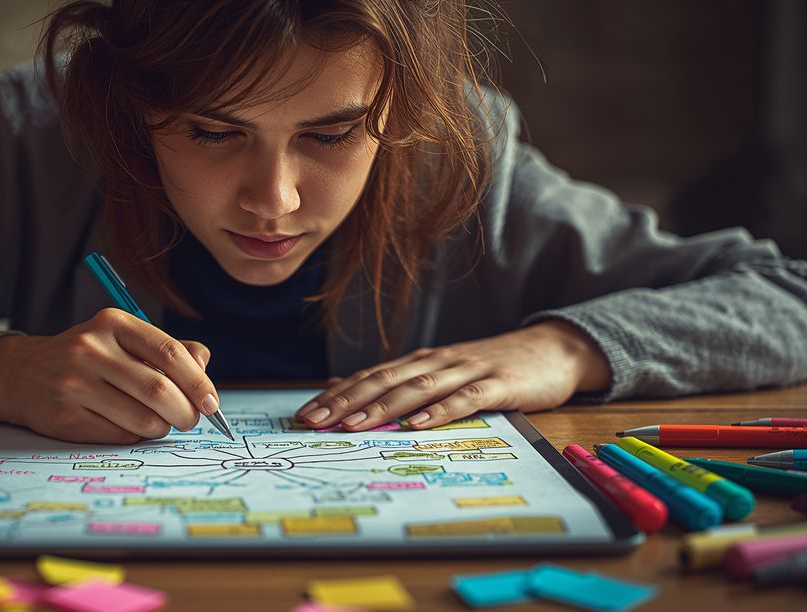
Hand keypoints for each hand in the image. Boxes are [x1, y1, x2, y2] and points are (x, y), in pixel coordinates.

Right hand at [0, 308, 218, 443]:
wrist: (22, 373)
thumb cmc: (88, 358)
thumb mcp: (124, 339)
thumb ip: (167, 349)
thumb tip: (204, 365)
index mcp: (113, 324)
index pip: (170, 353)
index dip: (198, 382)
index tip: (212, 403)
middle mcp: (91, 349)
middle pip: (158, 390)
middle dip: (185, 412)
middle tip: (190, 420)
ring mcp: (74, 383)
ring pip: (141, 418)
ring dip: (161, 428)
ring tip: (160, 424)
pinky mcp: (64, 415)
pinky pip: (117, 435)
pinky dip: (135, 436)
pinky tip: (130, 427)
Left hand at [294, 320, 610, 430]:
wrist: (553, 351)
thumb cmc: (491, 369)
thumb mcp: (441, 373)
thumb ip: (397, 381)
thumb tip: (344, 385)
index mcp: (420, 363)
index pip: (369, 377)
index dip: (336, 395)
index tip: (304, 413)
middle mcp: (437, 363)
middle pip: (385, 381)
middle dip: (346, 402)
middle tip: (314, 421)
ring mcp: (467, 371)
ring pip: (418, 388)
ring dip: (383, 407)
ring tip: (353, 425)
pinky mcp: (498, 385)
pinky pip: (465, 399)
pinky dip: (440, 411)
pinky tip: (418, 424)